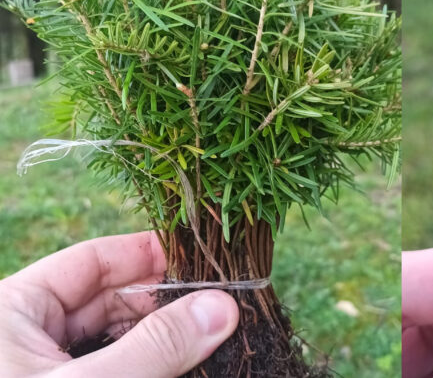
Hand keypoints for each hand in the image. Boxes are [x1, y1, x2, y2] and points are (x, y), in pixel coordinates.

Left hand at [0, 232, 239, 377]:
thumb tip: (223, 307)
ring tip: (213, 331)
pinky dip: (155, 364)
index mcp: (13, 309)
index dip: (150, 254)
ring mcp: (51, 368)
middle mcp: (30, 334)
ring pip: (120, 337)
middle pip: (113, 297)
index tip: (203, 257)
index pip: (92, 260)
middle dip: (168, 300)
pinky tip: (189, 361)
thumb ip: (153, 346)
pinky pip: (120, 367)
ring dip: (167, 335)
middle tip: (221, 303)